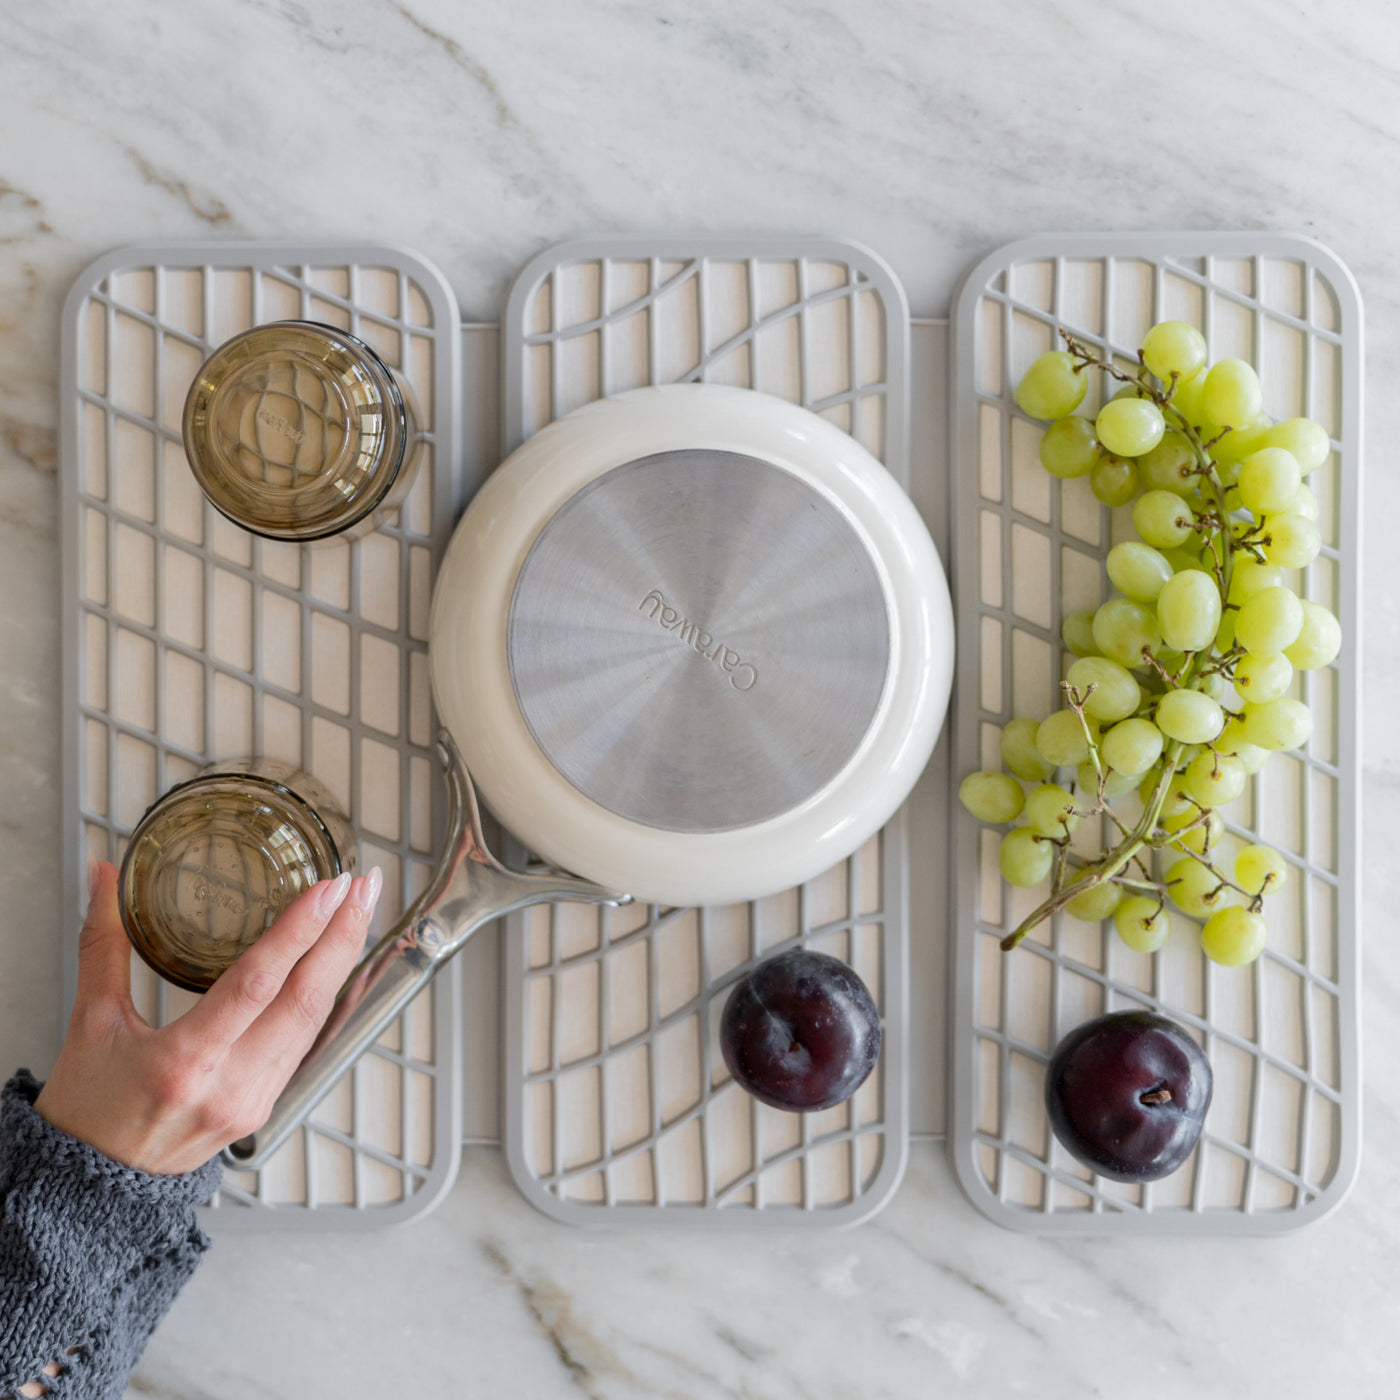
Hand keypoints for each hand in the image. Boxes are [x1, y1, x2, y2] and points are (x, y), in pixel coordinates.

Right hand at [34, 860, 381, 1175]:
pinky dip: (323, 996)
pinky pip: (305, 1042)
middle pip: (306, 1001)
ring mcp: (255, 1100)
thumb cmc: (86, 1112)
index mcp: (184, 1062)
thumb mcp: (89, 1022)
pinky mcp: (265, 1106)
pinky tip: (334, 963)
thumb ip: (103, 944)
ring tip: (357, 910)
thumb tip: (105, 878)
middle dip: (343, 936)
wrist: (93, 1190)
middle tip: (363, 885)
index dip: (298, 932)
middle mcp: (231, 1085)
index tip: (329, 889)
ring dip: (341, 961)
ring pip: (314, 1021)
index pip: (257, 985)